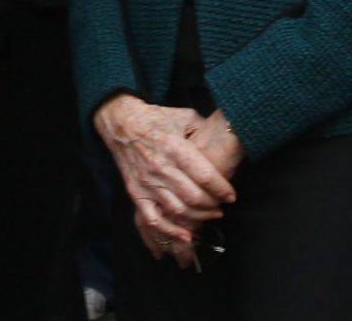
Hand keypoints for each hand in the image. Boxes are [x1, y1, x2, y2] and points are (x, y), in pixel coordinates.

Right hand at [95, 94, 237, 253]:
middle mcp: (161, 166)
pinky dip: (170, 231)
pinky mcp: (137, 193)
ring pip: (177, 210)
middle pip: (193, 196)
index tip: (231, 196)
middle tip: (222, 206)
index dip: (221, 188)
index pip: (204, 175)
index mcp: (174, 147)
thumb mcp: (184, 116)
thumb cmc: (156, 118)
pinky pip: (153, 219)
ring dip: (198, 218)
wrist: (121, 123)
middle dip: (212, 205)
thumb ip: (205, 127)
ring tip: (210, 215)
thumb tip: (227, 134)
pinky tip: (185, 236)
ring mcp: (147, 182)